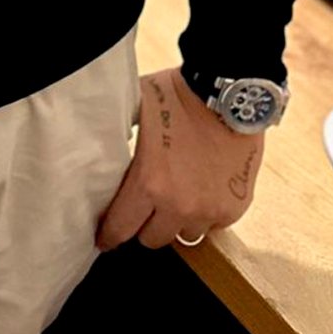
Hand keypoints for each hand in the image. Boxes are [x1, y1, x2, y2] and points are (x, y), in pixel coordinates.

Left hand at [94, 66, 265, 250]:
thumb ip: (119, 136)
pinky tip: (202, 192)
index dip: (109, 235)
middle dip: (144, 225)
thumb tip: (99, 145)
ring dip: (177, 222)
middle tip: (145, 209)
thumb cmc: (178, 95)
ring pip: (185, 235)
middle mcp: (179, 206)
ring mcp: (209, 211)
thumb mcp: (137, 110)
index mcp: (149, 183)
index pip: (120, 228)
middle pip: (152, 240)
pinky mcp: (233, 208)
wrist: (228, 93)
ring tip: (176, 199)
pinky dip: (205, 214)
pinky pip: (213, 226)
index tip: (105, 239)